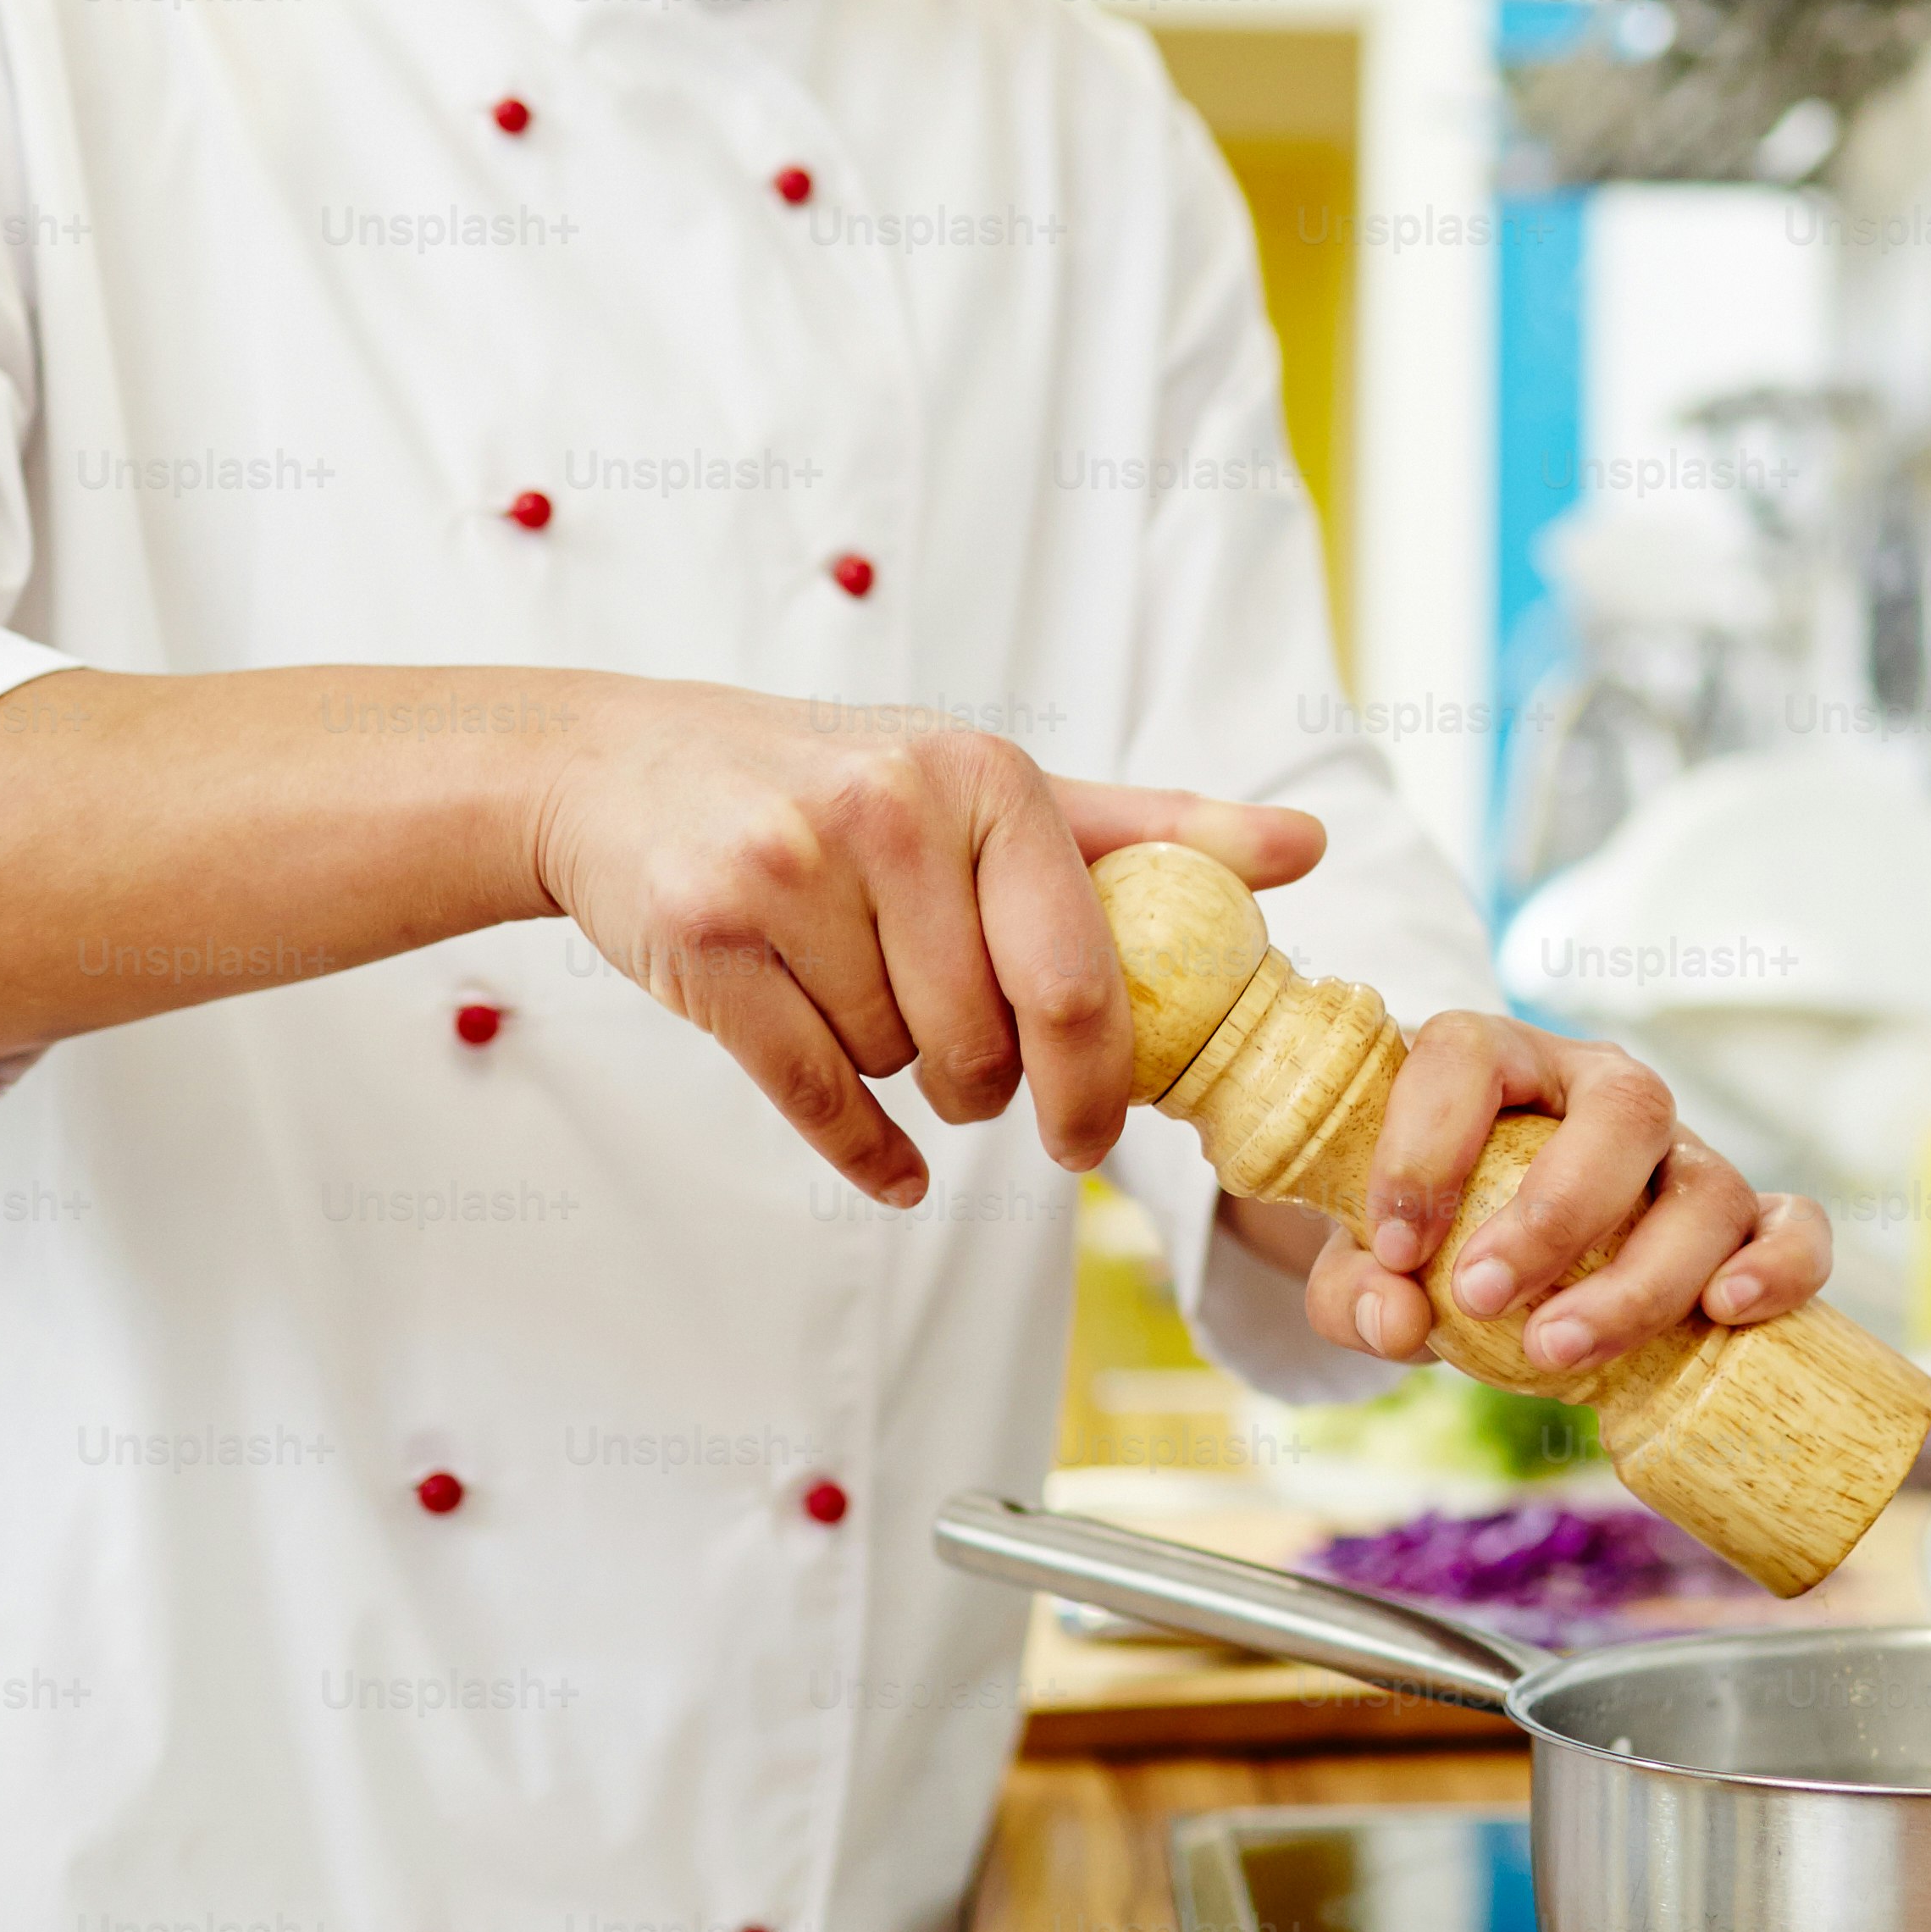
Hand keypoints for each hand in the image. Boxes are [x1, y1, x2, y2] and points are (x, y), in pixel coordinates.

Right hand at [527, 686, 1320, 1203]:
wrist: (622, 766)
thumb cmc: (837, 784)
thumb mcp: (994, 787)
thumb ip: (1151, 830)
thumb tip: (1308, 847)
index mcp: (985, 779)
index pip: (1077, 980)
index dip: (1097, 1083)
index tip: (1096, 1133)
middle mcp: (890, 810)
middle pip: (985, 1042)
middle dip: (987, 1084)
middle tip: (966, 1067)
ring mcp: (789, 870)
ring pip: (898, 1063)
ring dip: (902, 1076)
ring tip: (869, 1008)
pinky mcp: (707, 937)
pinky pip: (815, 1094)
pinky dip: (862, 1151)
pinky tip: (887, 1165)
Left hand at [1300, 1013, 1835, 1378]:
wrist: (1493, 1263)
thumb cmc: (1428, 1240)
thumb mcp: (1368, 1262)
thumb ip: (1356, 1291)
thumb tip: (1395, 1316)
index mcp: (1501, 1062)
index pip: (1469, 1054)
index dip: (1426, 1145)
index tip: (1394, 1247)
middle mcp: (1603, 1091)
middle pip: (1621, 1110)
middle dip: (1552, 1213)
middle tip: (1478, 1297)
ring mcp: (1682, 1155)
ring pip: (1706, 1186)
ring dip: (1640, 1277)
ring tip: (1557, 1350)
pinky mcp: (1742, 1222)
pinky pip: (1793, 1224)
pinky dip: (1779, 1263)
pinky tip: (1727, 1310)